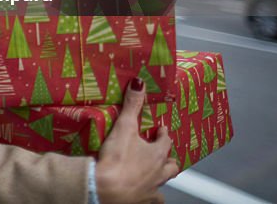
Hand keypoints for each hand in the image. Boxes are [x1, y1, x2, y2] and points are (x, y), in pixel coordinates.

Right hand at [95, 78, 178, 203]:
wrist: (106, 189)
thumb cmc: (117, 159)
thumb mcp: (123, 127)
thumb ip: (131, 106)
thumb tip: (139, 84)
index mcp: (156, 155)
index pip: (165, 142)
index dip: (163, 135)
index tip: (161, 130)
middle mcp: (158, 173)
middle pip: (171, 166)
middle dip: (169, 160)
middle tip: (164, 155)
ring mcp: (150, 189)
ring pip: (163, 185)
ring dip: (161, 180)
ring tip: (156, 176)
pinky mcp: (139, 201)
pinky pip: (150, 200)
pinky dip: (148, 197)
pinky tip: (143, 194)